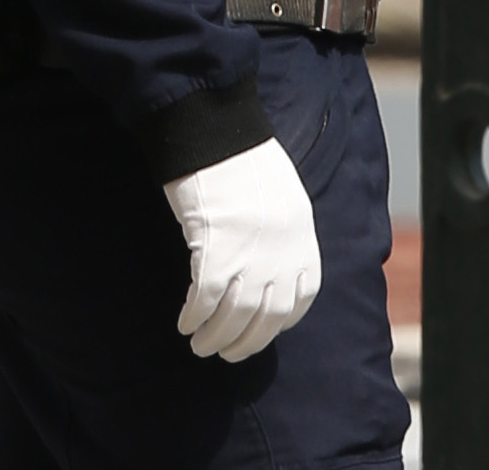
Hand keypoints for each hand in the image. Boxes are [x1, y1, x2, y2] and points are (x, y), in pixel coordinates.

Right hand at [162, 138, 320, 362]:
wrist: (220, 136)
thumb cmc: (244, 162)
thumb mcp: (281, 199)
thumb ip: (281, 234)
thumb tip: (268, 265)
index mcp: (302, 235)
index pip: (303, 294)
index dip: (283, 320)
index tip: (264, 331)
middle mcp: (283, 250)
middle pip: (270, 315)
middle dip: (247, 341)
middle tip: (226, 353)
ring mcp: (251, 254)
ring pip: (235, 316)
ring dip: (216, 337)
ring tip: (200, 345)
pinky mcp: (216, 252)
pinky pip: (206, 301)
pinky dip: (195, 317)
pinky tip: (185, 323)